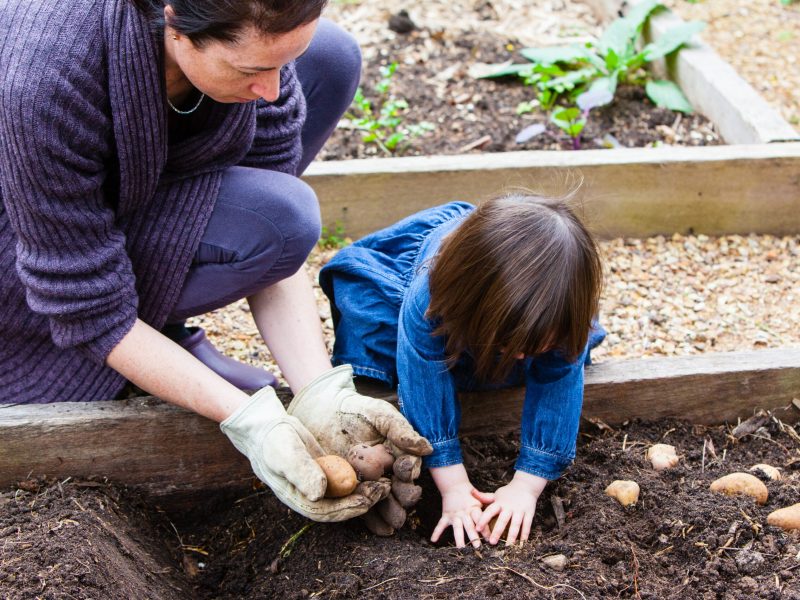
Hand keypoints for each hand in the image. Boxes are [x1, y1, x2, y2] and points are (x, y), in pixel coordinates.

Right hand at [221, 385, 389, 521]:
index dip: (347, 508)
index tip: (365, 501)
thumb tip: (319, 493)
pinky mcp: (328, 473)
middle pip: (341, 506)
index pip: (326, 512)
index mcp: (299, 499)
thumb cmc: (274, 442)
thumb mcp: (286, 455)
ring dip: (366, 492)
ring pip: (347, 495)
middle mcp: (312, 497)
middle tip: (383, 490)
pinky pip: (347, 481)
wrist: (269, 429)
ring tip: (386, 484)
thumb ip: (302, 472)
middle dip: (363, 501)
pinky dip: (362, 480)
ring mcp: (321, 486)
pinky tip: (379, 473)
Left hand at [287, 365, 431, 533]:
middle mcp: (386, 472)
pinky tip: (380, 528)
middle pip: (400, 490)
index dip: (408, 471)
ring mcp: (368, 484)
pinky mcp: (349, 493)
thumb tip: (427, 449)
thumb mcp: (380, 414)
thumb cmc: (356, 409)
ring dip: (391, 513)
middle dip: (404, 497)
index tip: (403, 470)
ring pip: (384, 503)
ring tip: (394, 521)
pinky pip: (362, 509)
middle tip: (404, 500)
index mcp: (396, 454)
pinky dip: (373, 520)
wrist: (323, 411)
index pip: (407, 467)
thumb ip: (401, 430)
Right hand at [430, 464, 485, 548]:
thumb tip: (501, 508)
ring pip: (457, 528)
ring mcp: (455, 515)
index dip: (485, 529)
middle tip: (477, 546)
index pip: (481, 519)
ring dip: (459, 538)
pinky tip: (433, 540)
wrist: (455, 486)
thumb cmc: (471, 495)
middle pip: (469, 526)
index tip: (490, 539)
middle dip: (473, 536)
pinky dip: (436, 532)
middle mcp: (464, 513)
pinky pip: (441, 524)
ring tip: (461, 548)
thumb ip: (489, 504)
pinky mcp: (446, 516)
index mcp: (474, 509)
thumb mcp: (481, 498)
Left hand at [473, 471, 547, 545]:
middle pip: (503, 520)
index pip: (490, 511)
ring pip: (516, 524)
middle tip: (492, 542)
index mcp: (499, 503)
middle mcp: (509, 507)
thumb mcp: (495, 494)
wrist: (525, 486)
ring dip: (512, 536)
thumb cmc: (507, 493)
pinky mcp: (529, 513)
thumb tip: (470, 492)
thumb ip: (484, 497)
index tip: (477, 529)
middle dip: (497, 531)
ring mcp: (520, 510)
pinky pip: (527, 525)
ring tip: (508, 547)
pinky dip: (525, 534)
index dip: (483, 520)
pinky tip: (522, 543)